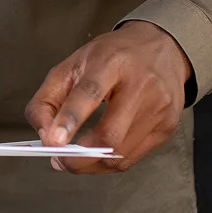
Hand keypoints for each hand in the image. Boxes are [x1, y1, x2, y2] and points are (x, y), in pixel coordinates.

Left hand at [25, 21, 192, 175]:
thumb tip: (44, 135)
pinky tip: (97, 155)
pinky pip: (133, 157)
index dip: (70, 119)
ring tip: (74, 159)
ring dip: (91, 165)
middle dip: (80, 157)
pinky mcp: (167, 127)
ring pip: (121, 153)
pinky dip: (109, 163)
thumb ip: (49, 98)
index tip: (52, 142)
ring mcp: (158, 108)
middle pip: (109, 134)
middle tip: (59, 160)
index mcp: (110, 61)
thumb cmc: (111, 57)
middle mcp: (140, 84)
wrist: (160, 47)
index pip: (89, 93)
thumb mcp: (72, 64)